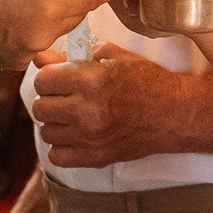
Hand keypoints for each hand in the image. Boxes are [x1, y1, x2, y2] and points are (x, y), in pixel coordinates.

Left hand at [29, 44, 212, 166]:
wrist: (173, 113)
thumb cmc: (145, 80)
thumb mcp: (111, 56)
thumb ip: (70, 55)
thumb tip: (39, 59)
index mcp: (89, 80)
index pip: (42, 80)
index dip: (50, 77)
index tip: (61, 79)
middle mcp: (86, 110)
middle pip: (40, 107)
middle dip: (51, 99)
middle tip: (68, 97)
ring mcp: (90, 137)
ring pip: (46, 131)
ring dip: (57, 123)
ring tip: (74, 115)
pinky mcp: (95, 157)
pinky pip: (57, 156)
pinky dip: (62, 146)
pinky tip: (77, 134)